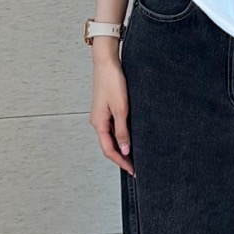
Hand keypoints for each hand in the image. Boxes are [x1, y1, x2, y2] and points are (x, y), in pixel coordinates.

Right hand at [90, 50, 132, 173]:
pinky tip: (130, 137)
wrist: (107, 63)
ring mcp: (101, 115)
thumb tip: (124, 151)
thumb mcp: (120, 109)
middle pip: (109, 146)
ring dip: (121, 147)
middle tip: (135, 167)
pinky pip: (112, 127)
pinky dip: (121, 136)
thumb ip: (122, 131)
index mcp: (98, 123)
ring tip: (135, 155)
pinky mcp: (106, 109)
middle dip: (121, 158)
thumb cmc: (112, 82)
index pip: (109, 150)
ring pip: (111, 137)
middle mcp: (98, 121)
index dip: (121, 162)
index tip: (133, 170)